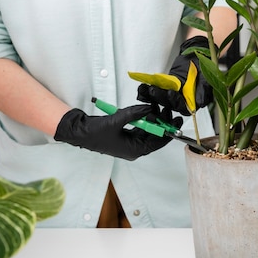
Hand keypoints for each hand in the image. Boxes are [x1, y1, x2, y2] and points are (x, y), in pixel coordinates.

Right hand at [54, 105, 181, 160]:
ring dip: (154, 119)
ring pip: (148, 131)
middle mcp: (134, 148)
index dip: (169, 132)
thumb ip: (134, 114)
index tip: (178, 121)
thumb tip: (149, 108)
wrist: (79, 132)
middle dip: (162, 123)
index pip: (157, 142)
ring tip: (160, 107)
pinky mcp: (125, 135)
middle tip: (169, 110)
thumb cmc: (95, 133)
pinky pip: (140, 127)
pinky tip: (148, 109)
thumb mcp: (116, 122)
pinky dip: (144, 119)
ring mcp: (130, 142)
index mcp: (134, 150)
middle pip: (154, 136)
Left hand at [137, 36, 212, 115]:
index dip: (175, 100)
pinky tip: (141, 88)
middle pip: (168, 103)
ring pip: (160, 98)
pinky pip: (155, 91)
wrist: (194, 57)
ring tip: (143, 89)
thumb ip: (203, 90)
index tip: (171, 93)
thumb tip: (200, 103)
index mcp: (191, 103)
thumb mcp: (206, 79)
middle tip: (152, 90)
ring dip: (151, 95)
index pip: (182, 106)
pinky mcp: (164, 89)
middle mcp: (180, 102)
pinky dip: (147, 91)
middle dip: (160, 97)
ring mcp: (171, 95)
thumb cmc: (202, 69)